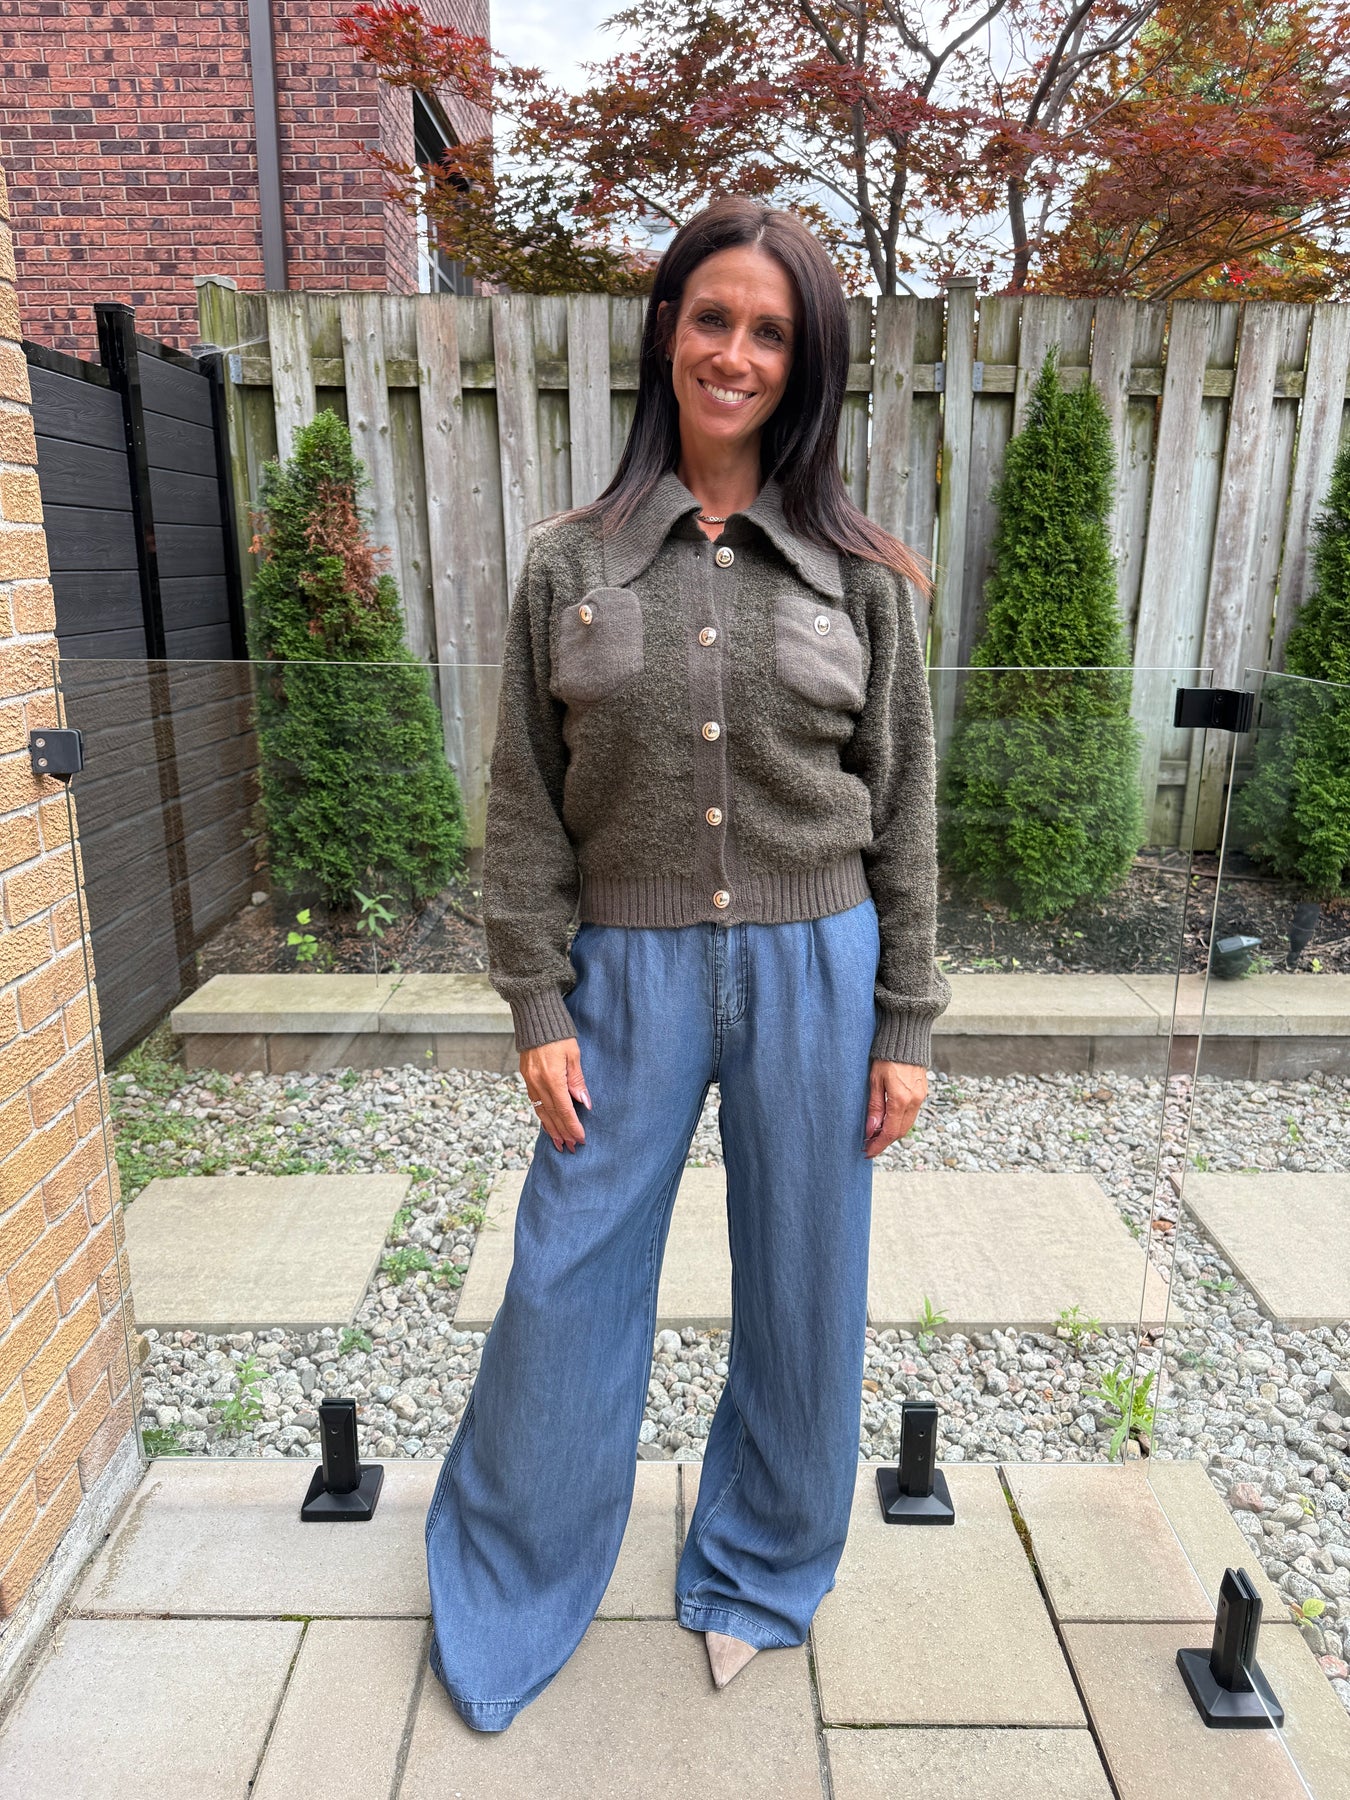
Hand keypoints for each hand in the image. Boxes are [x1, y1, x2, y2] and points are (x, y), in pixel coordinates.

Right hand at [520, 1037, 589, 1151]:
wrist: (534, 1019)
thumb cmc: (558, 1035)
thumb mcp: (573, 1055)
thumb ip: (577, 1080)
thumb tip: (584, 1103)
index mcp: (552, 1078)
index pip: (564, 1109)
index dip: (573, 1126)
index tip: (581, 1139)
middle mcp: (538, 1083)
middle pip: (552, 1115)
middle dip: (562, 1133)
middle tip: (572, 1148)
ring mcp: (530, 1082)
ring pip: (541, 1112)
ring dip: (551, 1129)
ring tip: (560, 1143)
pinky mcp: (526, 1078)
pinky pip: (535, 1103)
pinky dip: (542, 1116)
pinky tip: (548, 1124)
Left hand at [864, 1058, 926, 1157]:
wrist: (906, 1038)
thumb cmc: (886, 1056)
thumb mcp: (874, 1080)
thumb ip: (874, 1106)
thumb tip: (871, 1129)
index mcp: (901, 1100)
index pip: (890, 1132)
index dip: (878, 1145)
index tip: (868, 1153)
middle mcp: (914, 1101)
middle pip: (900, 1132)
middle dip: (884, 1141)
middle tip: (869, 1145)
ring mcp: (920, 1097)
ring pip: (907, 1124)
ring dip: (892, 1132)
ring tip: (876, 1133)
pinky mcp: (922, 1092)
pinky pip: (911, 1114)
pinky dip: (900, 1122)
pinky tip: (888, 1119)